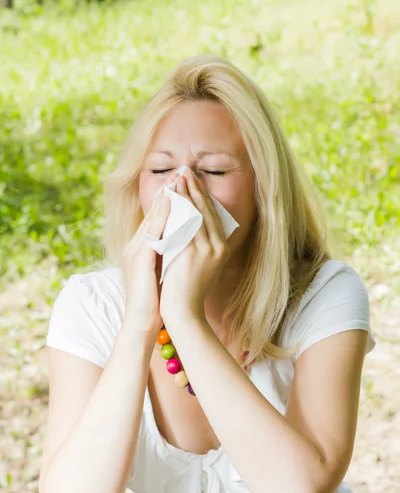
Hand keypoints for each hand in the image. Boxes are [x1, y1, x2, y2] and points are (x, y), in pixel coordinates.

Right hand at [121, 174, 177, 339]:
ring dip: (168, 197)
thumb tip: (189, 237)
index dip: (171, 197)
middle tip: (184, 171)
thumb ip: (172, 250)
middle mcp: (137, 242)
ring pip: (154, 216)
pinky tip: (177, 204)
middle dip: (170, 190)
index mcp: (143, 245)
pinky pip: (153, 230)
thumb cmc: (156, 297)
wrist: (143, 320)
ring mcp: (137, 249)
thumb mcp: (165, 268)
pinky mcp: (140, 258)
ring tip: (182, 179)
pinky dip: (164, 216)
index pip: (158, 214)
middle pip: (155, 210)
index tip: (185, 181)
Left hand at [160, 167, 230, 327]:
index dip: (203, 197)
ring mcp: (206, 250)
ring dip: (187, 193)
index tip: (194, 181)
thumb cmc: (188, 290)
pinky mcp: (192, 253)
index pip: (213, 216)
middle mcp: (218, 247)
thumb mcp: (202, 265)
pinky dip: (179, 208)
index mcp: (222, 249)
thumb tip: (193, 224)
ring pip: (196, 213)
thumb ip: (200, 245)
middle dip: (195, 189)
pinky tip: (171, 196)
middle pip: (207, 211)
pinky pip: (185, 223)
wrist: (183, 311)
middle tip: (185, 171)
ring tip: (178, 178)